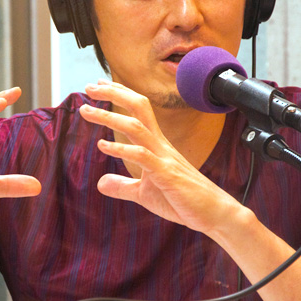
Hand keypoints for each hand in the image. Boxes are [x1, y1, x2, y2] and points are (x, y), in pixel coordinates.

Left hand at [80, 80, 238, 237]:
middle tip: (89, 86)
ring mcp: (164, 158)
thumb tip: (101, 183)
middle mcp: (160, 145)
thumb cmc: (184, 201)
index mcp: (157, 146)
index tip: (98, 85)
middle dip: (114, 93)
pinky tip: (101, 146)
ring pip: (136, 127)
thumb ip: (123, 186)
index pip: (138, 111)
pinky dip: (120, 149)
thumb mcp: (145, 194)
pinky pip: (142, 156)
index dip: (119, 95)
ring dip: (109, 117)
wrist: (214, 214)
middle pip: (138, 107)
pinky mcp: (166, 174)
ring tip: (86, 110)